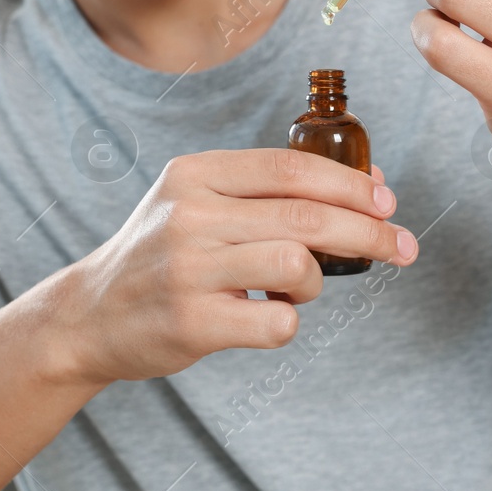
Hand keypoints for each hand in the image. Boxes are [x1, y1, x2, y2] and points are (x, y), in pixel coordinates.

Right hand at [55, 149, 416, 383]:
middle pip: (307, 216)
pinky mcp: (192, 323)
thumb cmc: (161, 257)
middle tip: (403, 249)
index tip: (388, 202)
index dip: (351, 184)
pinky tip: (266, 315)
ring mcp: (188, 270)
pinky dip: (288, 321)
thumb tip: (369, 185)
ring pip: (297, 265)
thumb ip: (269, 192)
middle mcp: (189, 215)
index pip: (292, 167)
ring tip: (296, 289)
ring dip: (316, 282)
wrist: (89, 316)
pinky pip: (278, 321)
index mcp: (195, 174)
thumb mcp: (197, 203)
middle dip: (370, 233)